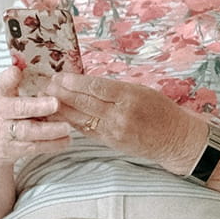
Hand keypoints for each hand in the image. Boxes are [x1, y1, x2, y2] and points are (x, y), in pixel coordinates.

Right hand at [0, 66, 74, 165]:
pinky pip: (34, 147)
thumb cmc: (5, 115)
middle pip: (18, 109)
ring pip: (28, 131)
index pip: (3, 84)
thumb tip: (25, 59)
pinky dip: (52, 145)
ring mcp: (7, 133)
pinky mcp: (14, 150)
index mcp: (2, 95)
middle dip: (37, 106)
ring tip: (67, 127)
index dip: (9, 77)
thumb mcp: (7, 96)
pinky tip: (67, 140)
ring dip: (49, 130)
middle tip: (55, 103)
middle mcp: (1, 113)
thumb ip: (16, 80)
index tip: (17, 70)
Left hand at [47, 72, 203, 173]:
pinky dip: (72, 122)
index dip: (75, 82)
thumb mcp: (142, 90)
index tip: (59, 76)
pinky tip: (59, 116)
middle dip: (62, 93)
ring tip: (46, 99)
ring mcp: (114, 131)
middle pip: (85, 102)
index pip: (96, 88)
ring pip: (81, 118)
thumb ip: (116, 88)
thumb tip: (89, 83)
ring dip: (62, 108)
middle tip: (45, 85)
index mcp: (130, 96)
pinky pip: (87, 130)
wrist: (174, 139)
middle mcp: (120, 115)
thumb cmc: (161, 110)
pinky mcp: (110, 143)